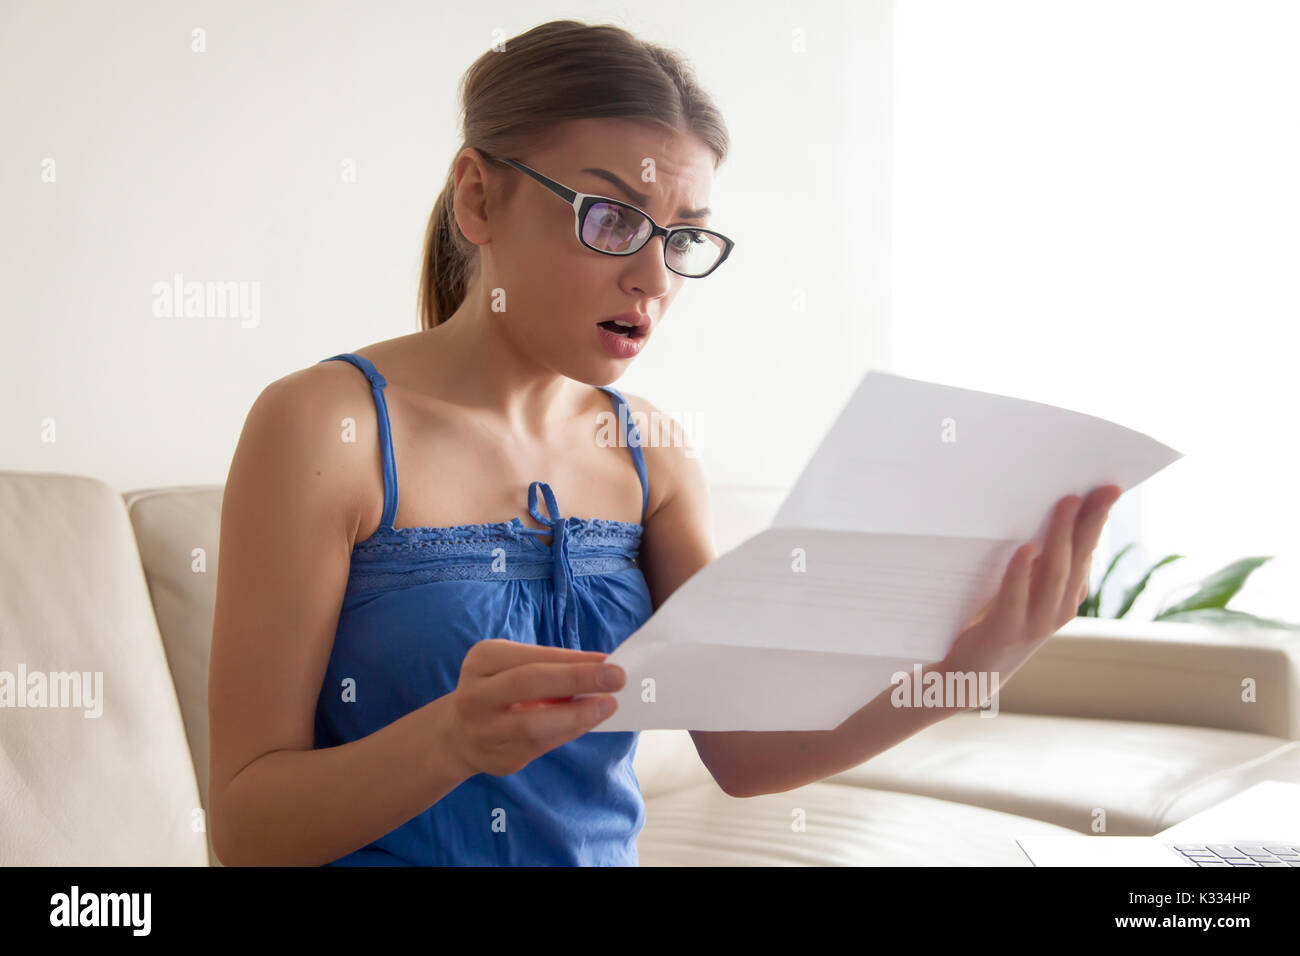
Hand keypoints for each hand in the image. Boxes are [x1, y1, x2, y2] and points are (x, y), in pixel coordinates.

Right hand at [444, 639, 625, 777]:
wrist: (459, 734)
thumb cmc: (499, 688)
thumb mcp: (513, 666)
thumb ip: (549, 665)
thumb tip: (601, 667)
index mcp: (481, 660)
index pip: (532, 657)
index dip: (572, 659)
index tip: (608, 659)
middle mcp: (475, 694)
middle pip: (528, 683)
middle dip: (576, 679)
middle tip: (616, 678)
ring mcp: (484, 730)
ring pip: (534, 724)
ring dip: (577, 714)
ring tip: (608, 705)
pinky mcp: (498, 758)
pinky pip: (540, 746)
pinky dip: (569, 732)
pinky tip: (589, 721)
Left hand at [941, 484, 1122, 687]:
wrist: (970, 675)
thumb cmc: (995, 622)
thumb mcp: (1024, 590)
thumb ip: (1037, 562)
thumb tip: (1047, 514)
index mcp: (1066, 595)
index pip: (1087, 550)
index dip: (1098, 519)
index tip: (1110, 487)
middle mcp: (1058, 608)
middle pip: (1078, 558)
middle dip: (1090, 520)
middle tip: (1101, 488)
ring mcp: (1034, 622)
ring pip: (1054, 574)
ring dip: (1060, 537)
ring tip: (1065, 504)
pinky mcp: (1005, 631)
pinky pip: (1015, 597)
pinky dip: (1020, 573)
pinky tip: (1025, 550)